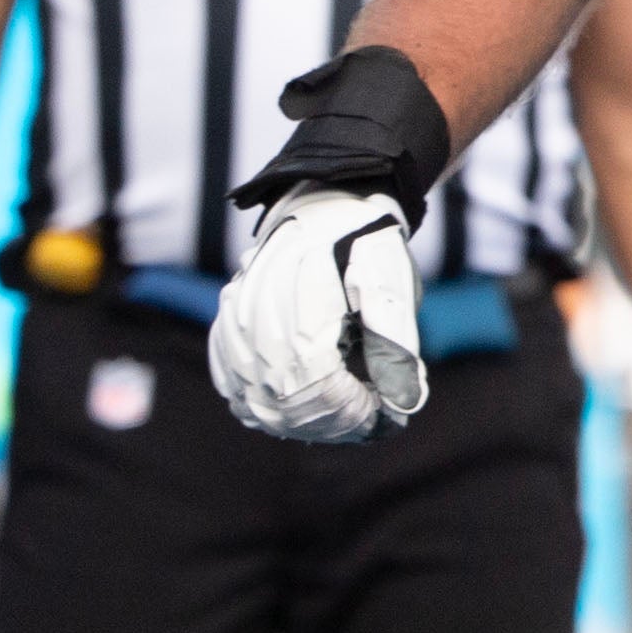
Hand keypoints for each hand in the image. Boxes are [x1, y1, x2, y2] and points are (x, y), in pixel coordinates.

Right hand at [209, 190, 426, 444]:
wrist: (323, 208)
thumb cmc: (364, 244)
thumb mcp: (390, 284)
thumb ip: (395, 344)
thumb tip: (405, 404)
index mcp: (299, 312)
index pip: (319, 393)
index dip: (353, 414)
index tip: (384, 413)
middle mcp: (256, 325)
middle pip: (285, 407)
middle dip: (332, 424)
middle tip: (369, 419)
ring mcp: (234, 330)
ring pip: (256, 405)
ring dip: (302, 421)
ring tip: (342, 412)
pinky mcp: (226, 333)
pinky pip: (233, 388)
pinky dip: (266, 407)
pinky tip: (301, 406)